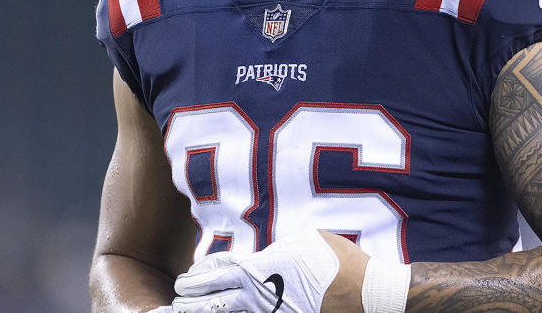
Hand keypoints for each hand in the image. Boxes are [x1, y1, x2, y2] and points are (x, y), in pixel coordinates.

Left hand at [170, 229, 342, 312]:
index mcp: (260, 267)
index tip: (187, 277)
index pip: (218, 268)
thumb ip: (276, 249)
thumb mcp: (304, 241)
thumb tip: (264, 257)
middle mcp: (258, 293)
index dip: (199, 273)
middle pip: (212, 296)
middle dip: (190, 297)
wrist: (365, 294)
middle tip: (176, 299)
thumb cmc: (338, 261)